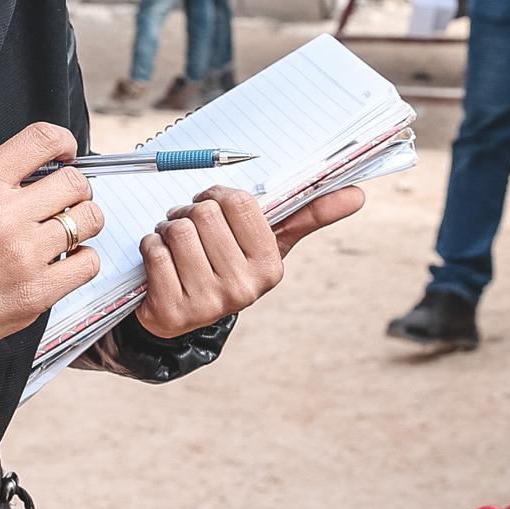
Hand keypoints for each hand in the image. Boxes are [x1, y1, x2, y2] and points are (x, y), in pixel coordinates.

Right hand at [0, 125, 103, 379]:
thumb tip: (50, 174)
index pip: (43, 139)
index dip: (65, 144)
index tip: (67, 157)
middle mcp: (3, 214)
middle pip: (75, 183)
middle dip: (77, 192)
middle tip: (64, 206)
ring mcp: (22, 255)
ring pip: (89, 221)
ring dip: (83, 226)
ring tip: (64, 236)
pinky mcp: (34, 293)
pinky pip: (87, 263)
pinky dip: (81, 262)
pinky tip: (62, 265)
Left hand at [129, 183, 363, 337]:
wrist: (179, 313)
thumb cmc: (225, 264)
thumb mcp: (265, 242)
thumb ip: (308, 215)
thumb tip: (358, 195)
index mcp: (270, 267)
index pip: (240, 201)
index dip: (217, 195)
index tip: (213, 206)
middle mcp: (244, 289)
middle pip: (204, 214)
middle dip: (188, 213)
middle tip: (189, 228)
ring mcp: (209, 304)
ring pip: (177, 231)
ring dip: (167, 229)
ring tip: (174, 244)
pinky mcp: (173, 312)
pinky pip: (155, 253)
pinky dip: (151, 249)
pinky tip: (160, 262)